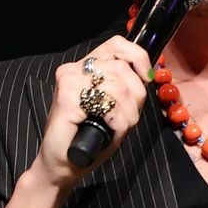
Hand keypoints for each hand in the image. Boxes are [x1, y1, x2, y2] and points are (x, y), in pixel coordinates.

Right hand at [31, 35, 153, 188]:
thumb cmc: (88, 136)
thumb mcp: (113, 106)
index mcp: (86, 66)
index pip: (117, 44)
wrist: (60, 164)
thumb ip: (125, 86)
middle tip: (128, 118)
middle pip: (123, 68)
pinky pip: (109, 105)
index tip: (146, 78)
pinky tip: (111, 130)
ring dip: (128, 114)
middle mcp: (75, 68)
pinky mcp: (66, 98)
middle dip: (136, 96)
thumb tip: (148, 74)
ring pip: (119, 87)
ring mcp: (69, 81)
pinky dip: (118, 122)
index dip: (138, 57)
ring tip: (117, 127)